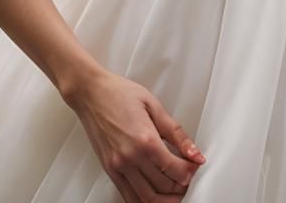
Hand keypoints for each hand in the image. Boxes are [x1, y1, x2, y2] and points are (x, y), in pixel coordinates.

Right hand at [66, 68, 204, 201]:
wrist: (91, 93)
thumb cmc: (120, 93)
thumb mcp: (154, 106)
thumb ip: (176, 133)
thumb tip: (195, 153)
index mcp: (145, 140)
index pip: (175, 169)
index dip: (190, 171)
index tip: (195, 165)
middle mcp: (130, 158)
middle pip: (163, 186)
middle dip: (180, 186)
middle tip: (188, 177)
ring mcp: (118, 167)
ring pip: (146, 198)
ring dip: (164, 200)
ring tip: (175, 191)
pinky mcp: (109, 170)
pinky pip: (127, 196)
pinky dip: (143, 201)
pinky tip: (154, 195)